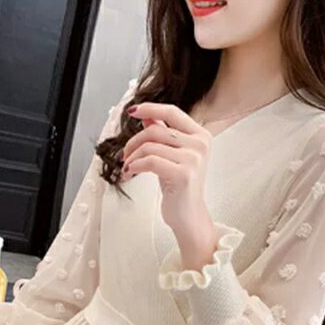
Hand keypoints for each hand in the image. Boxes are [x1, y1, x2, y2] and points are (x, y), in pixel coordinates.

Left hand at [121, 102, 221, 268]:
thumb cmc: (179, 188)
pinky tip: (130, 173)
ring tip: (128, 167)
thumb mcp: (170, 156)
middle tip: (124, 155)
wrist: (188, 216)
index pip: (172, 112)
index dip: (150, 108)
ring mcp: (193, 159)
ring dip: (132, 157)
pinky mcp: (183, 174)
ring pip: (150, 146)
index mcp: (200, 136)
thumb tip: (146, 116)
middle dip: (134, 142)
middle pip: (156, 130)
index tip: (132, 111)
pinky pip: (150, 161)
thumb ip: (162, 134)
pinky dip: (135, 166)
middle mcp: (200, 145)